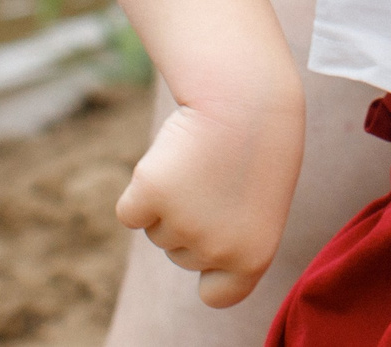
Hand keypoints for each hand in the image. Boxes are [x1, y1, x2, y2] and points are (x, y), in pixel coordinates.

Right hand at [114, 85, 304, 307]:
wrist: (247, 95)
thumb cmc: (260, 144)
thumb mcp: (260, 201)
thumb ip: (231, 237)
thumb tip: (193, 253)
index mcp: (254, 256)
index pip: (220, 294)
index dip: (212, 271)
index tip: (218, 243)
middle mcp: (216, 250)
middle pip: (182, 253)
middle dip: (193, 219)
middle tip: (220, 177)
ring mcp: (181, 225)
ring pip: (157, 231)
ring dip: (171, 199)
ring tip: (203, 162)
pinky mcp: (148, 196)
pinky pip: (130, 213)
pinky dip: (141, 189)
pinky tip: (172, 158)